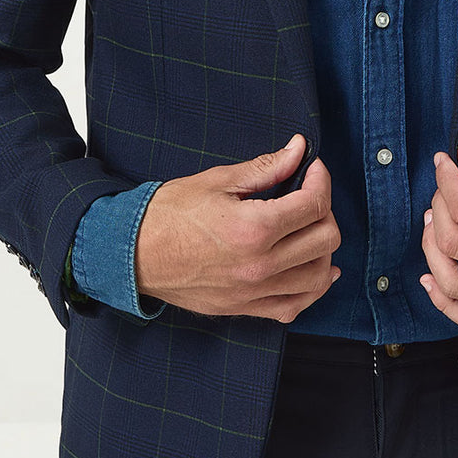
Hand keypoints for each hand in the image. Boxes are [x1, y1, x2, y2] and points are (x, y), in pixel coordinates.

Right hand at [135, 133, 340, 320]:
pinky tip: (314, 272)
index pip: (314, 204)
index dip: (320, 180)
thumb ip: (266, 167)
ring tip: (312, 229)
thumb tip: (298, 150)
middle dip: (324, 211)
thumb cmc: (169, 214)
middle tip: (309, 196)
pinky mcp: (244, 307)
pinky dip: (312, 289)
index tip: (313, 169)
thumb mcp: (219, 181)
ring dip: (323, 249)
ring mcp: (252, 291)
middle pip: (324, 239)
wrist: (133, 253)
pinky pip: (294, 307)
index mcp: (253, 228)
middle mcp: (259, 265)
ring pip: (317, 276)